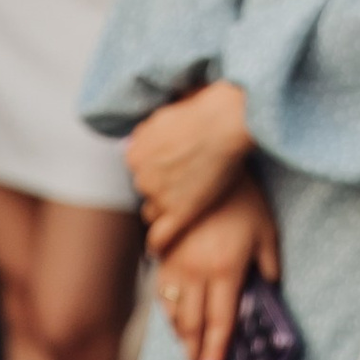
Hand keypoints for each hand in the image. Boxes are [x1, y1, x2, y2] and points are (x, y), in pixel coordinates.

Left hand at [128, 80, 252, 248]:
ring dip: (166, 209)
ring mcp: (160, 195)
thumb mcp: (163, 114)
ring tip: (186, 201)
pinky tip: (159, 249)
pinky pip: (160, 236)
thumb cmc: (202, 110)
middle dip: (161, 188)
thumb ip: (148, 131)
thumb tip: (139, 134)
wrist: (224, 121)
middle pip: (145, 191)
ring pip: (154, 212)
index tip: (168, 171)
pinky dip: (158, 244)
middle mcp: (142, 175)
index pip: (138, 170)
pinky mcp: (180, 212)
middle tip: (184, 180)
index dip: (155, 170)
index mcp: (135, 151)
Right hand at [151, 172, 279, 359]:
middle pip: (191, 325)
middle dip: (194, 352)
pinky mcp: (162, 252)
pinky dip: (166, 309)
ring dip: (179, 334)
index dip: (216, 352)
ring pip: (171, 311)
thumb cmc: (243, 197)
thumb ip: (269, 264)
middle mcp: (196, 273)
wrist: (207, 161)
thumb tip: (270, 289)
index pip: (220, 323)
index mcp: (225, 270)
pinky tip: (173, 314)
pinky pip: (160, 290)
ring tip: (187, 347)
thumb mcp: (267, 229)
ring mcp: (175, 263)